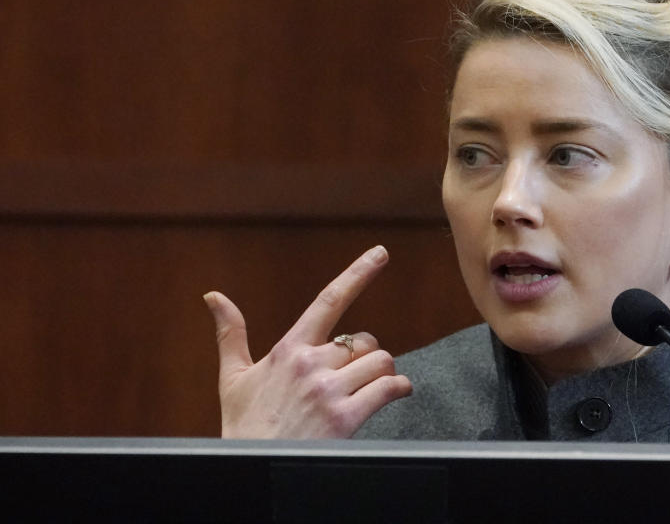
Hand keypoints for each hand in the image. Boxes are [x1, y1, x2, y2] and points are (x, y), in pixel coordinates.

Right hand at [203, 245, 411, 437]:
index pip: (328, 301)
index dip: (357, 274)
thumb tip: (213, 296)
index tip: (379, 254)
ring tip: (372, 386)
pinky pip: (388, 388)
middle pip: (364, 340)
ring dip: (383, 372)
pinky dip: (398, 388)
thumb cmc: (244, 427)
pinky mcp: (345, 418)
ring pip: (381, 361)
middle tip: (356, 374)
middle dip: (366, 355)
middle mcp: (310, 365)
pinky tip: (395, 393)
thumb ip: (230, 334)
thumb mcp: (232, 378)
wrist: (249, 471)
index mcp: (288, 350)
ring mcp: (328, 391)